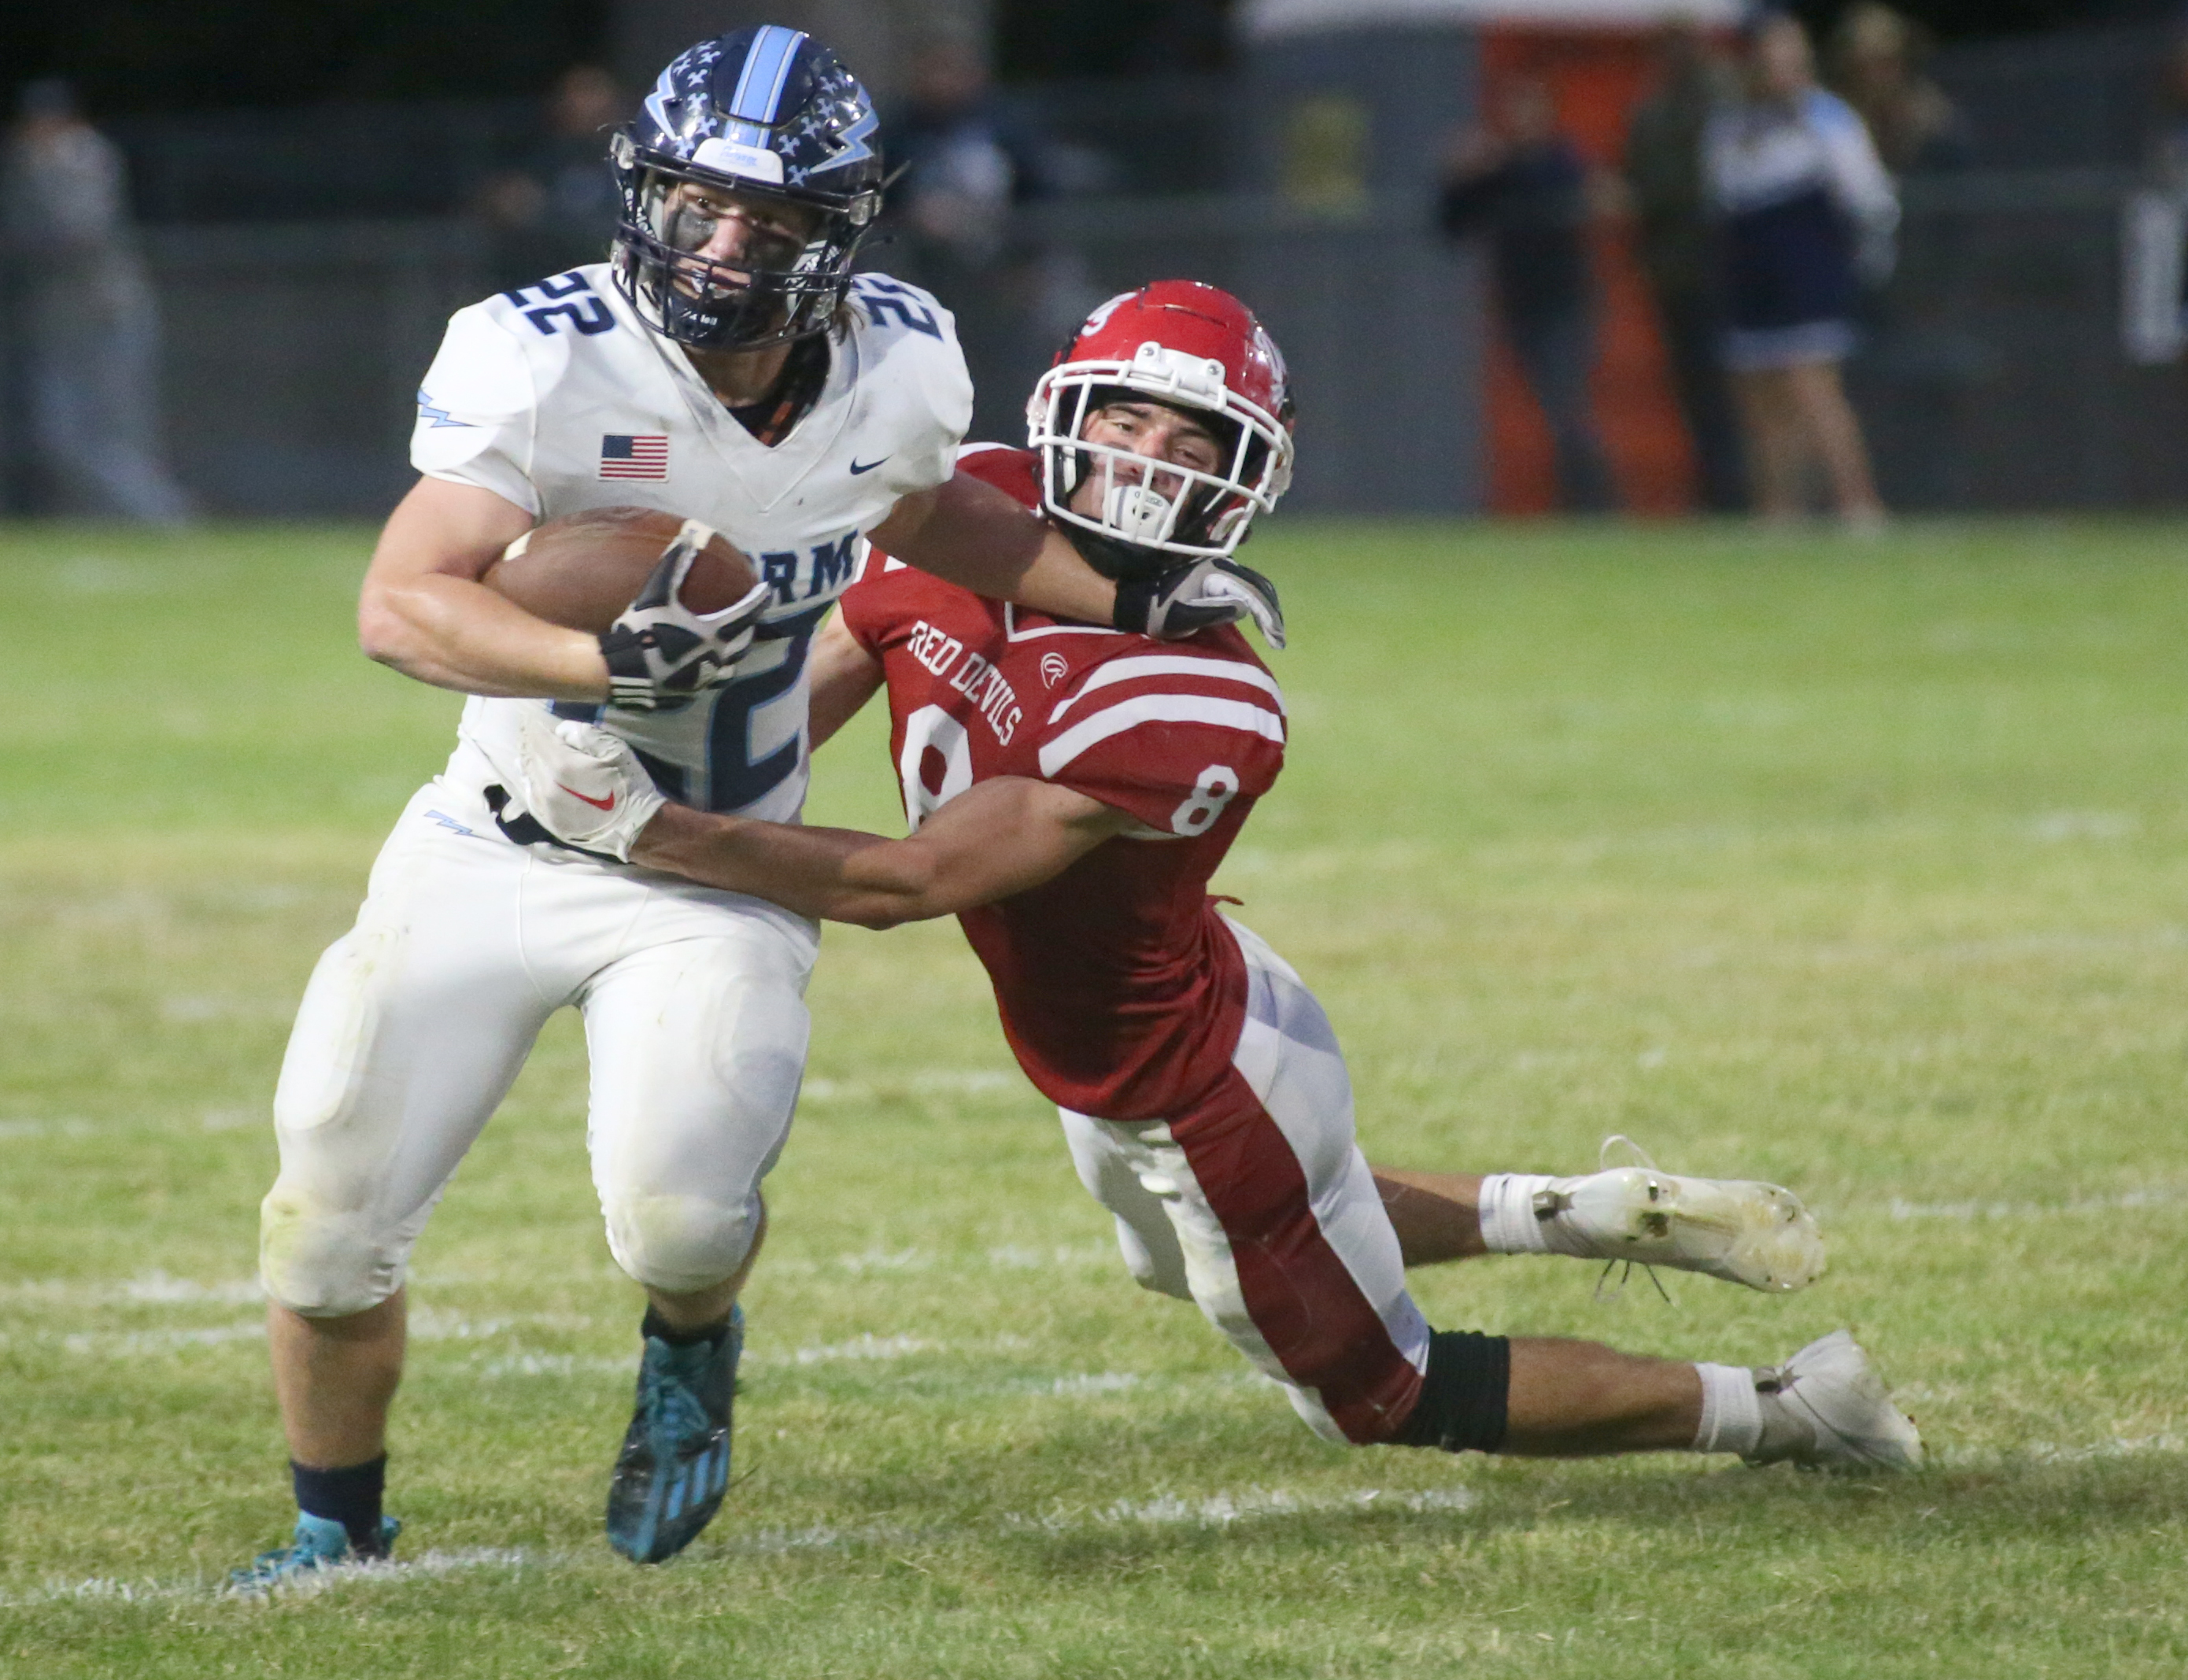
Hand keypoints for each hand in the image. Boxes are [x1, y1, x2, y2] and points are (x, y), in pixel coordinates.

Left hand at [484, 709, 665, 861]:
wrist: (637, 828)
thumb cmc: (629, 785)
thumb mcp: (615, 749)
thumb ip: (583, 734)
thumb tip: (560, 731)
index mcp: (563, 765)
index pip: (538, 739)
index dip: (534, 727)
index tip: (531, 719)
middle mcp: (547, 786)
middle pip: (531, 757)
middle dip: (531, 743)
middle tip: (531, 733)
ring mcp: (546, 807)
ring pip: (528, 777)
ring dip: (529, 762)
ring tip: (530, 752)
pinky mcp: (550, 822)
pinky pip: (531, 798)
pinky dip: (530, 784)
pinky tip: (531, 777)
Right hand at [597, 521, 770, 711]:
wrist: (624, 670)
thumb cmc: (644, 629)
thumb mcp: (657, 593)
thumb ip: (673, 564)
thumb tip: (688, 536)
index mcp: (713, 633)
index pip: (746, 614)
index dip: (758, 601)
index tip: (767, 591)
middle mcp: (716, 657)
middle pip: (743, 642)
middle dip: (748, 629)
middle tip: (748, 620)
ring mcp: (705, 677)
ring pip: (731, 665)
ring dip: (735, 653)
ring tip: (732, 643)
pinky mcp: (692, 691)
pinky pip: (713, 680)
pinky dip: (717, 671)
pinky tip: (708, 665)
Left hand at [1113, 555, 1285, 649]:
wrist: (1136, 598)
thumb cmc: (1156, 612)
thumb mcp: (1181, 618)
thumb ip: (1213, 612)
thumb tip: (1244, 608)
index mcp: (1214, 574)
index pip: (1251, 593)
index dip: (1267, 616)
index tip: (1276, 639)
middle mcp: (1220, 566)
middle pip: (1258, 585)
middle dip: (1272, 612)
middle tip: (1279, 639)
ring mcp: (1218, 568)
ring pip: (1253, 583)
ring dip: (1266, 606)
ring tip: (1274, 631)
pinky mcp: (1214, 575)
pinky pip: (1243, 582)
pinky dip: (1256, 599)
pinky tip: (1259, 615)